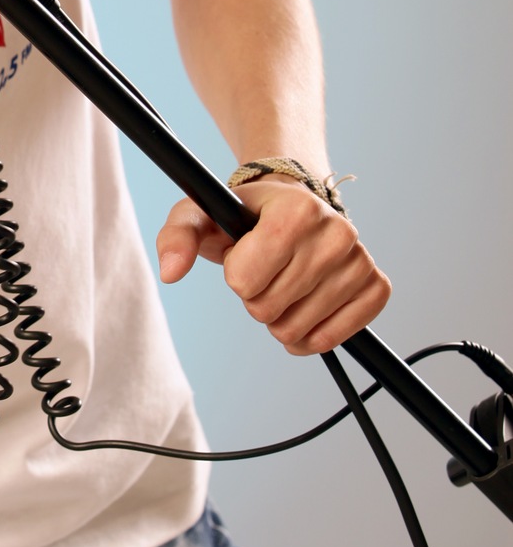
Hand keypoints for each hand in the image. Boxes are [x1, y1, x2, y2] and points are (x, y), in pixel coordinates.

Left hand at [155, 176, 391, 355]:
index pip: (244, 279)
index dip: (235, 274)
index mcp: (296, 208)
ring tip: (283, 284)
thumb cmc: (243, 216)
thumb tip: (170, 271)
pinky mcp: (376, 288)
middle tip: (265, 271)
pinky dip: (308, 336)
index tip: (245, 252)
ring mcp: (360, 261)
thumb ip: (177, 236)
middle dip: (254, 297)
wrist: (291, 206)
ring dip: (279, 318)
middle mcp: (337, 232)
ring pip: (296, 330)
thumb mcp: (201, 215)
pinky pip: (331, 340)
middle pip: (267, 309)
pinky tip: (304, 307)